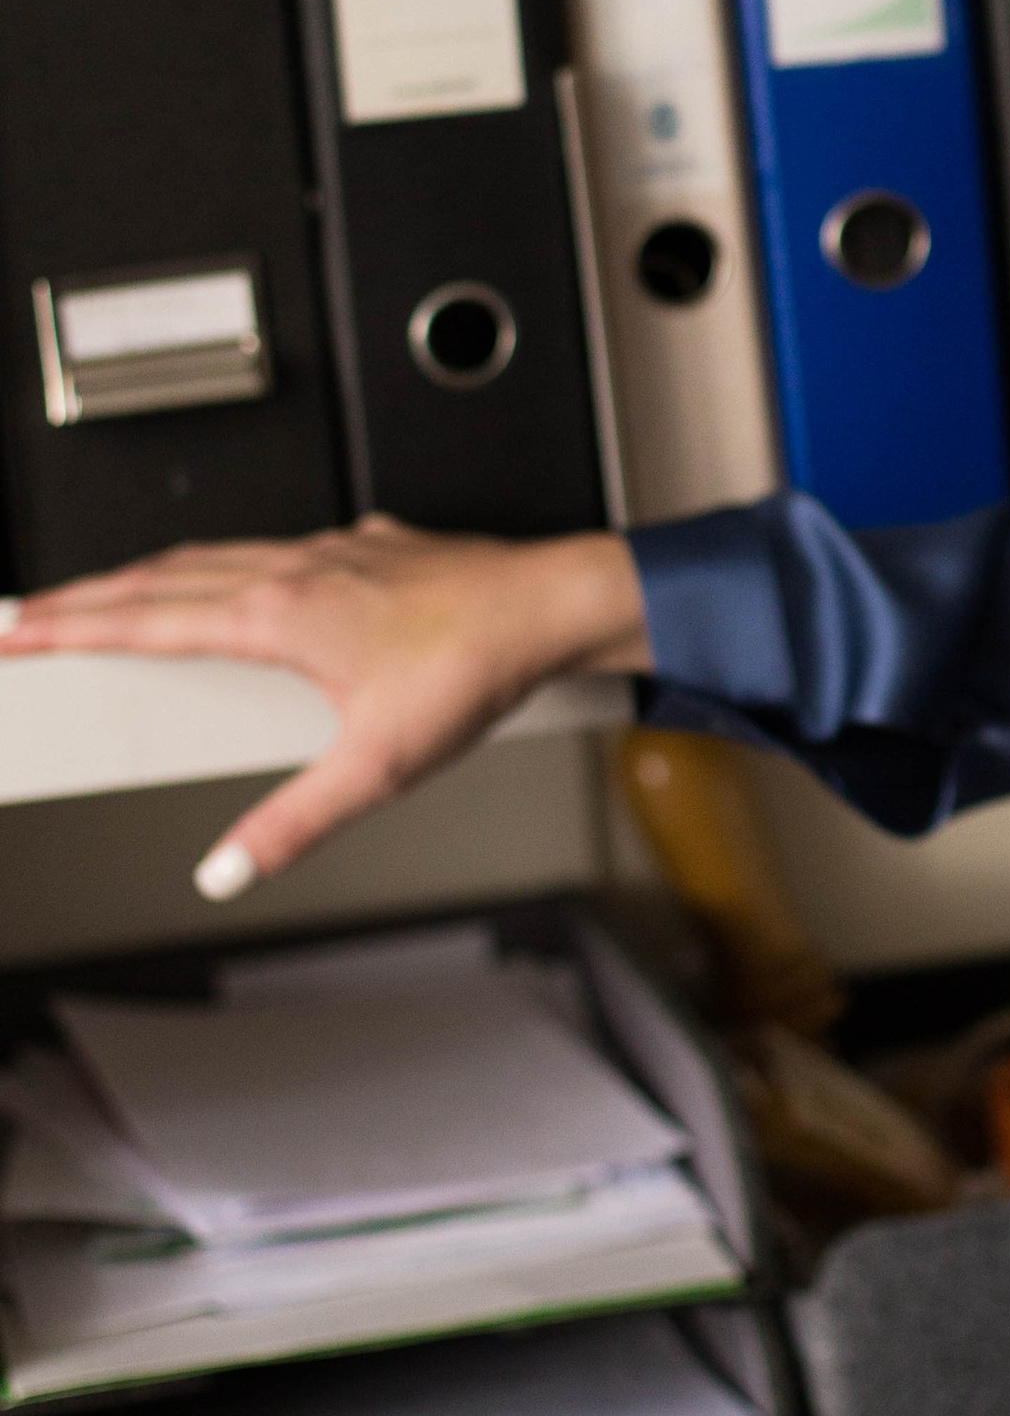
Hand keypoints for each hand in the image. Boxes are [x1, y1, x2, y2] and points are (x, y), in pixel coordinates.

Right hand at [0, 519, 649, 893]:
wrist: (550, 603)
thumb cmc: (478, 666)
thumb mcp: (378, 767)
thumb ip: (292, 823)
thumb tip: (226, 869)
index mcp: (277, 612)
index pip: (145, 618)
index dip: (71, 625)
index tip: (17, 629)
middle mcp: (294, 568)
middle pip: (161, 577)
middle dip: (87, 597)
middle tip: (32, 614)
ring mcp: (331, 550)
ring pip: (214, 555)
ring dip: (150, 576)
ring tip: (109, 596)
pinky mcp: (367, 546)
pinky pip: (269, 547)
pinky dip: (222, 564)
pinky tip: (237, 578)